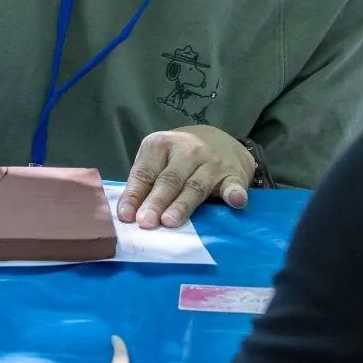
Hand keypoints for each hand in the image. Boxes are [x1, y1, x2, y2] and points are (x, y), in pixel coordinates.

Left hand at [118, 126, 254, 228]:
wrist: (220, 141)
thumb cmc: (179, 158)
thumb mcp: (158, 161)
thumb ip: (145, 184)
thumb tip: (128, 215)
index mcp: (161, 145)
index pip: (145, 172)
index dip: (135, 195)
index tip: (127, 216)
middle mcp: (187, 150)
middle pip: (169, 179)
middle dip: (156, 202)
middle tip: (146, 222)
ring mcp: (212, 162)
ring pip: (195, 186)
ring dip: (182, 205)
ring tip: (170, 222)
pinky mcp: (234, 174)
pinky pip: (233, 185)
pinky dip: (234, 194)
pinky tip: (235, 202)